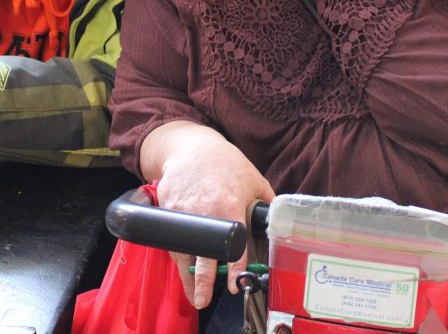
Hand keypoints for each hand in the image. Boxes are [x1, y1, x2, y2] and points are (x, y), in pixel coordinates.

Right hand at [143, 122, 274, 309]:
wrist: (190, 147)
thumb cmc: (225, 163)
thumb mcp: (253, 179)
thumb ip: (266, 202)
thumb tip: (280, 220)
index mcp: (229, 205)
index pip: (233, 245)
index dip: (234, 268)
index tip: (235, 283)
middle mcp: (205, 212)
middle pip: (202, 254)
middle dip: (202, 280)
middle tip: (203, 299)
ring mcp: (182, 212)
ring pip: (183, 251)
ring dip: (187, 275)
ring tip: (193, 292)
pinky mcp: (168, 211)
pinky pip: (171, 238)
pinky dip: (178, 254)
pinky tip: (184, 266)